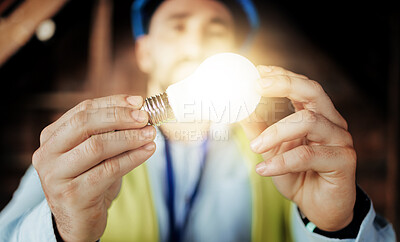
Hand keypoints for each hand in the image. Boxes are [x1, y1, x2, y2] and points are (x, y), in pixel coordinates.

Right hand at [32, 95, 155, 240]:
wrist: (78, 220)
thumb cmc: (90, 180)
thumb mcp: (95, 153)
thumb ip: (109, 130)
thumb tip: (138, 108)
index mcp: (51, 137)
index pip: (82, 110)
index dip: (113, 103)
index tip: (138, 102)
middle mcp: (47, 154)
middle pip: (85, 124)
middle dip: (119, 117)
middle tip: (144, 118)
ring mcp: (56, 176)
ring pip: (97, 146)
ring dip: (129, 137)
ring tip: (150, 134)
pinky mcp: (72, 195)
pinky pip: (108, 170)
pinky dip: (132, 158)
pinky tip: (147, 151)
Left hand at [240, 66, 355, 230]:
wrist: (319, 208)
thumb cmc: (298, 175)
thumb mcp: (272, 150)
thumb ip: (259, 130)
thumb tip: (239, 111)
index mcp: (317, 115)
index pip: (302, 86)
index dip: (281, 76)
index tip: (257, 72)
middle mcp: (332, 122)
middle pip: (313, 91)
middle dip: (283, 84)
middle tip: (256, 87)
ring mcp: (340, 140)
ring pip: (308, 121)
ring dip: (275, 131)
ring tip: (255, 146)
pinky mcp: (343, 161)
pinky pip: (308, 155)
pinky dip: (281, 161)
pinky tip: (263, 168)